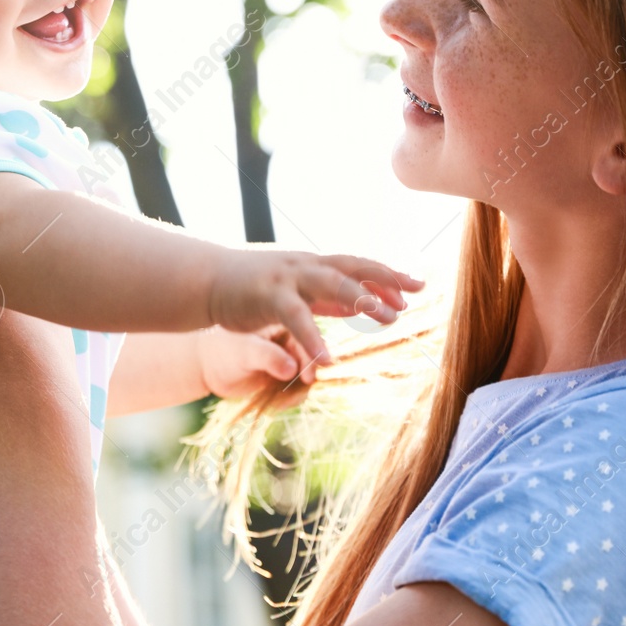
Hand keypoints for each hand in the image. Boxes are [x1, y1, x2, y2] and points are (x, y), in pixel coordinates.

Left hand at [197, 324, 317, 398]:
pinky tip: (274, 404)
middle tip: (299, 392)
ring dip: (298, 392)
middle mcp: (291, 340)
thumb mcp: (245, 350)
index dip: (310, 357)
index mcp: (284, 322)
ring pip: (306, 377)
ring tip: (280, 401)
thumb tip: (292, 369)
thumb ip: (268, 357)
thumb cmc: (225, 349)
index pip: (306, 338)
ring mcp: (289, 359)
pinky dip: (289, 400)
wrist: (209, 367)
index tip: (308, 377)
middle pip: (311, 359)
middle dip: (307, 377)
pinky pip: (295, 391)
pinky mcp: (284, 378)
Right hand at [207, 248, 423, 366]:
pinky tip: (327, 361)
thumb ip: (329, 297)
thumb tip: (364, 302)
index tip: (419, 285)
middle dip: (385, 280)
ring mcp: (288, 277)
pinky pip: (296, 318)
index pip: (359, 264)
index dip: (388, 274)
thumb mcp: (299, 291)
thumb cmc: (253, 288)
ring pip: (332, 283)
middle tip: (413, 298)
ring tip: (390, 318)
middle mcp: (306, 265)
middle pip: (353, 267)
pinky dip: (314, 338)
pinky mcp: (268, 296)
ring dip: (363, 299)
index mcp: (314, 264)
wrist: (206, 279)